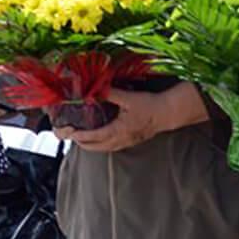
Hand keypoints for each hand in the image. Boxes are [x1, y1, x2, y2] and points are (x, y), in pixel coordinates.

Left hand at [54, 87, 169, 152]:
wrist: (166, 113)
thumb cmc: (149, 105)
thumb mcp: (128, 97)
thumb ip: (110, 93)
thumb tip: (95, 89)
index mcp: (118, 130)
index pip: (94, 137)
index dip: (81, 136)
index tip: (71, 133)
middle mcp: (121, 139)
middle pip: (97, 147)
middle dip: (83, 143)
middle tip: (72, 136)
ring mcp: (126, 142)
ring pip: (104, 149)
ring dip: (92, 146)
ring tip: (82, 139)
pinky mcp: (131, 141)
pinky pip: (112, 147)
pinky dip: (102, 145)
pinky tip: (100, 139)